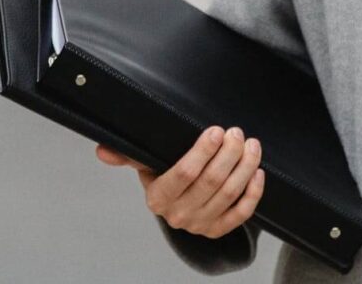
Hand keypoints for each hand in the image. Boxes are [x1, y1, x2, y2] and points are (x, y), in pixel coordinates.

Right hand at [96, 125, 264, 239]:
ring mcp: (200, 225)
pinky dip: (253, 192)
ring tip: (251, 145)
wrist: (179, 205)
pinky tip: (258, 171)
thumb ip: (128, 155)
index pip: (183, 174)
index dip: (202, 152)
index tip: (215, 131)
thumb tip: (103, 150)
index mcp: (158, 198)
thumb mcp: (146, 165)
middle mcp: (178, 215)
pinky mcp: (219, 229)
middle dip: (228, 154)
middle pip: (210, 182)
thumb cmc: (164, 176)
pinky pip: (241, 213)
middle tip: (237, 133)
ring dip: (244, 167)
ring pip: (229, 194)